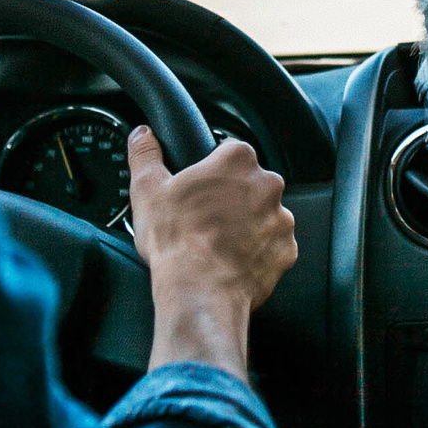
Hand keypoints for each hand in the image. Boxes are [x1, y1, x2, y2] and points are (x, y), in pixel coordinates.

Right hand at [127, 128, 295, 380]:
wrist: (199, 291)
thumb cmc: (176, 241)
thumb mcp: (148, 190)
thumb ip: (146, 156)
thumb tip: (142, 136)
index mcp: (237, 161)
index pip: (230, 150)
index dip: (213, 168)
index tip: (201, 186)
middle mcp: (267, 185)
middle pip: (249, 183)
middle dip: (231, 197)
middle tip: (206, 218)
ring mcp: (281, 219)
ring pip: (264, 214)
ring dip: (247, 224)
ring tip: (218, 243)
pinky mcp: (286, 250)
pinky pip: (273, 246)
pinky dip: (258, 252)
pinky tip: (234, 260)